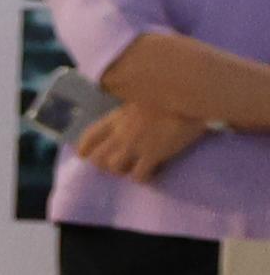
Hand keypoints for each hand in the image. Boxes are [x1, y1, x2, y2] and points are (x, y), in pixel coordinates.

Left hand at [75, 101, 211, 180]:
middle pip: (97, 158)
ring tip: (136, 169)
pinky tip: (153, 173)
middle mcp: (120, 132)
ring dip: (124, 172)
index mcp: (116, 117)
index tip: (85, 155)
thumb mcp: (138, 100)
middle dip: (104, 165)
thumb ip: (127, 113)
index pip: (90, 136)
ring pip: (114, 168)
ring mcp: (135, 144)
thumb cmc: (167, 96)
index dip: (85, 148)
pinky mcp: (153, 153)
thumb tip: (126, 121)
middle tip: (118, 165)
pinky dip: (144, 178)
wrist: (188, 96)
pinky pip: (139, 175)